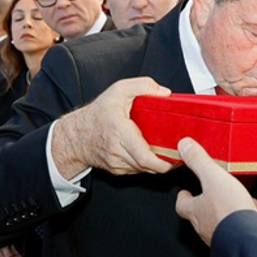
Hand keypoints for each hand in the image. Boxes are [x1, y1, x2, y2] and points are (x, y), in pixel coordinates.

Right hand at [50, 77, 173, 177]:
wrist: (75, 135)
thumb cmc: (98, 113)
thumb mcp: (118, 90)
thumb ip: (143, 86)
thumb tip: (165, 93)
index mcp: (119, 132)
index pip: (144, 156)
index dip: (164, 161)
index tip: (177, 156)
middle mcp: (117, 151)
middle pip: (148, 166)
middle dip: (167, 163)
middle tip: (181, 154)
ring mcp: (117, 164)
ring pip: (145, 170)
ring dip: (158, 164)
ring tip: (170, 153)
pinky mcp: (118, 170)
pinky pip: (138, 170)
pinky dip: (148, 164)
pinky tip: (153, 154)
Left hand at [175, 137, 256, 245]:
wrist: (246, 236)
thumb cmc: (228, 210)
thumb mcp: (213, 177)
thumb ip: (199, 161)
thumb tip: (184, 146)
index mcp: (197, 210)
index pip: (182, 205)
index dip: (183, 198)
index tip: (184, 192)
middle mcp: (206, 225)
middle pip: (202, 214)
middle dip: (210, 204)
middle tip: (215, 195)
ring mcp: (221, 234)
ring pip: (222, 223)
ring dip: (229, 214)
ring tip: (242, 205)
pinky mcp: (238, 240)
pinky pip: (242, 231)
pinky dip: (248, 224)